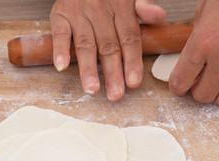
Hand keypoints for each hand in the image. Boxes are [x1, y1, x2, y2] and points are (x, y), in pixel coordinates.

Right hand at [50, 0, 164, 100]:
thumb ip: (143, 8)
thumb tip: (158, 16)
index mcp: (121, 8)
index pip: (129, 38)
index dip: (132, 61)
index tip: (134, 81)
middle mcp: (100, 11)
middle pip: (109, 46)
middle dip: (113, 72)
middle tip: (116, 93)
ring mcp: (79, 13)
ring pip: (86, 44)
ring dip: (88, 68)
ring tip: (92, 88)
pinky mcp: (60, 14)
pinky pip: (60, 33)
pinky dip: (60, 49)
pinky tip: (62, 65)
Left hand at [169, 0, 218, 106]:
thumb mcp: (203, 14)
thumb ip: (193, 43)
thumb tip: (188, 66)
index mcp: (204, 43)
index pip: (181, 81)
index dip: (177, 86)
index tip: (179, 84)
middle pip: (201, 95)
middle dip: (196, 89)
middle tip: (199, 79)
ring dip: (217, 93)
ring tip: (217, 80)